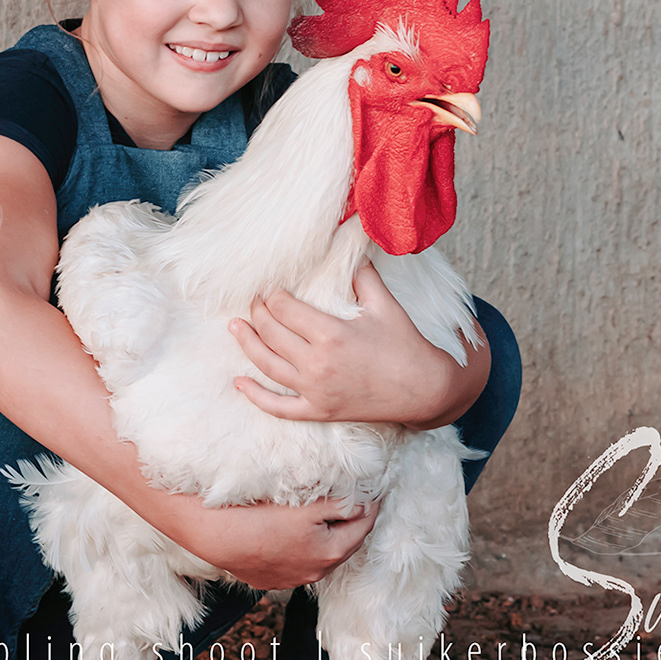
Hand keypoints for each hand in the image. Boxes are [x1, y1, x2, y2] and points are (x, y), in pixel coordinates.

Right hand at [164, 495, 380, 589]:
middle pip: (342, 545)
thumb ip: (340, 506)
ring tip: (323, 516)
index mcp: (329, 554)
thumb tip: (363, 505)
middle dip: (349, 524)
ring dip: (325, 538)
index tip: (373, 493)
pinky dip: (301, 548)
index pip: (362, 528)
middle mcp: (313, 572)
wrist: (216, 535)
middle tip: (354, 502)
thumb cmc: (261, 517)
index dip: (370, 508)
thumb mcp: (308, 507)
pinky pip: (294, 562)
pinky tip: (292, 533)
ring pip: (318, 555)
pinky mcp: (269, 579)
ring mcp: (290, 579)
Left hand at [228, 260, 485, 428]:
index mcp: (331, 334)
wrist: (424, 390)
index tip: (272, 287)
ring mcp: (315, 391)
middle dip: (258, 313)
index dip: (273, 296)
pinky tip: (239, 383)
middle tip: (254, 301)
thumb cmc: (406, 345)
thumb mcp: (385, 305)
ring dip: (247, 344)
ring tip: (235, 327)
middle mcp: (317, 364)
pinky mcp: (319, 411)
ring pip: (267, 366)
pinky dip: (256, 396)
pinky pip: (278, 408)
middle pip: (271, 333)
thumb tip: (352, 248)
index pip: (285, 309)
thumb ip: (363, 276)